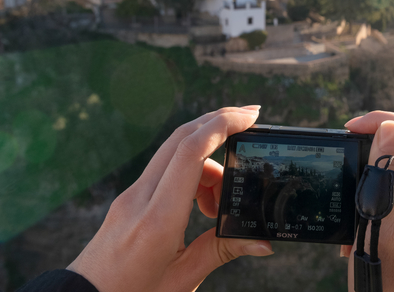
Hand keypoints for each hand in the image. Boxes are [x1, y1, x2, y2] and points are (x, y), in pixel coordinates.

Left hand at [67, 106, 273, 291]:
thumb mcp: (184, 278)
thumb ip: (223, 251)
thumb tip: (264, 242)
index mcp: (158, 219)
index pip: (190, 153)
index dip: (222, 125)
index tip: (250, 117)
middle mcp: (140, 198)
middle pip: (181, 137)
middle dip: (219, 120)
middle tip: (252, 119)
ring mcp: (131, 195)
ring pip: (175, 152)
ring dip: (208, 161)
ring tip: (221, 206)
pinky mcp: (129, 198)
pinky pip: (166, 169)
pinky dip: (192, 174)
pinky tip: (203, 207)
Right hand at [343, 111, 393, 291]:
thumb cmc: (390, 282)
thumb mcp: (381, 226)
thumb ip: (387, 175)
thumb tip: (389, 128)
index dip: (381, 121)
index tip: (349, 129)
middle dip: (373, 149)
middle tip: (346, 169)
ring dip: (371, 178)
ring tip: (353, 211)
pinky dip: (375, 197)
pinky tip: (361, 226)